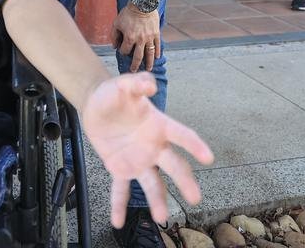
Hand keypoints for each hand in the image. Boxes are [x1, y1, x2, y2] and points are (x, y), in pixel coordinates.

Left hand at [81, 73, 213, 226]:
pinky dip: (118, 205)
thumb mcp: (123, 85)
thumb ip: (137, 83)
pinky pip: (120, 190)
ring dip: (157, 200)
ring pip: (152, 183)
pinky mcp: (120, 169)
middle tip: (195, 197)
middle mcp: (154, 146)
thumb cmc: (114, 94)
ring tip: (161, 217)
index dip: (195, 145)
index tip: (208, 157)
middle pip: (174, 165)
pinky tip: (118, 221)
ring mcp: (139, 160)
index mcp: (159, 125)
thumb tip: (150, 86)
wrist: (95, 105)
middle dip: (185, 181)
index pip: (181, 135)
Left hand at [112, 3, 160, 71]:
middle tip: (134, 70)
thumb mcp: (116, 23)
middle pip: (138, 57)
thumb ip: (114, 36)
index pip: (125, 51)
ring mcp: (149, 38)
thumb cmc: (128, 13)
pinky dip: (157, 52)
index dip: (123, 52)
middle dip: (135, 65)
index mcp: (129, 38)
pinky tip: (156, 57)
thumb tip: (114, 46)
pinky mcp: (156, 34)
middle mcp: (140, 40)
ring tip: (149, 68)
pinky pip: (157, 45)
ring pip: (149, 54)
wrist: (142, 4)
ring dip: (149, 62)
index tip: (123, 51)